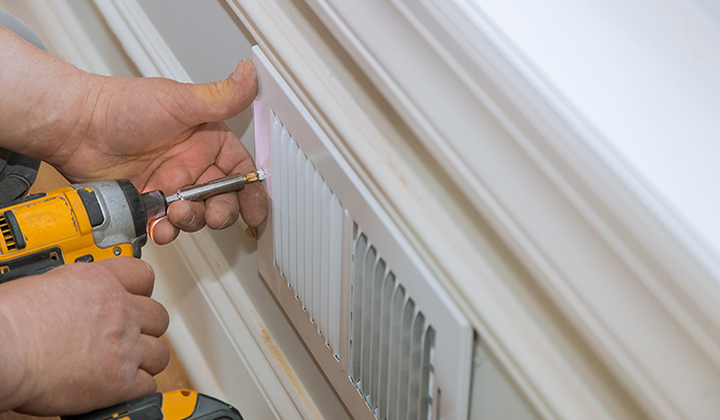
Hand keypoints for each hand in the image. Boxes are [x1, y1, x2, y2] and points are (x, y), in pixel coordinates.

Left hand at [0, 25, 266, 243]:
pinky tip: (162, 227)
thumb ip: (221, 97)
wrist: (75, 127)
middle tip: (213, 215)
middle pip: (223, 199)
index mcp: (205, 142)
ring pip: (196, 215)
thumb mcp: (179, 101)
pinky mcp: (148, 205)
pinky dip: (168, 231)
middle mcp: (191, 166)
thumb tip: (250, 74)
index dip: (251, 191)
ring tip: (178, 214)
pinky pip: (167, 226)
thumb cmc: (122, 107)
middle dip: (223, 212)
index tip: (256, 210)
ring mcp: (169, 187)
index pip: (239, 170)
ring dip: (193, 221)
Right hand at [0, 258, 168, 414]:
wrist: (4, 348)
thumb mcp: (48, 284)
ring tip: (127, 364)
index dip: (142, 289)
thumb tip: (77, 298)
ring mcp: (124, 346)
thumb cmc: (11, 320)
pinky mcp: (120, 380)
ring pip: (160, 353)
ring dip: (146, 360)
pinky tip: (120, 387)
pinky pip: (147, 385)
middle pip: (159, 317)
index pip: (144, 275)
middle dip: (147, 328)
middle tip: (131, 336)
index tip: (136, 298)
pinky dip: (137, 388)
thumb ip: (76, 290)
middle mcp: (119, 311)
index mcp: (101, 282)